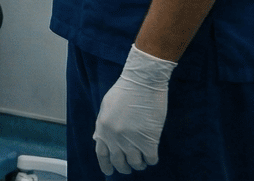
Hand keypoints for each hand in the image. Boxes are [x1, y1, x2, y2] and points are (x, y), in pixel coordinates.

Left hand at [94, 45, 174, 174]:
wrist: (142, 82)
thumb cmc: (125, 91)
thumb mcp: (106, 108)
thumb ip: (104, 125)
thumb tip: (102, 139)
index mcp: (102, 128)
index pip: (101, 155)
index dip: (106, 165)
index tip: (110, 172)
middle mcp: (114, 137)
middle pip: (119, 162)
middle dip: (124, 167)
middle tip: (129, 167)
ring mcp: (131, 140)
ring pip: (135, 163)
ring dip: (139, 164)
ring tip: (142, 161)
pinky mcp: (149, 140)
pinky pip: (150, 159)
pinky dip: (151, 160)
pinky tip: (152, 155)